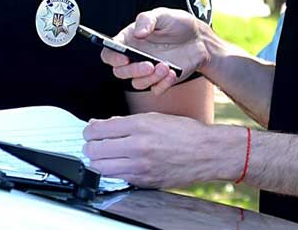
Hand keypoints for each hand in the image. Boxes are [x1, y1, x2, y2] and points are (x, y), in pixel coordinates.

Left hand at [83, 113, 237, 187]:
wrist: (208, 152)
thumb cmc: (184, 132)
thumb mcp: (154, 117)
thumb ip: (125, 122)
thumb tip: (100, 125)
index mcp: (140, 125)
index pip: (99, 130)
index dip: (89, 131)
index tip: (90, 132)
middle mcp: (138, 146)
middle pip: (95, 150)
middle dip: (90, 147)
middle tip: (93, 145)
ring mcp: (141, 166)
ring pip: (102, 168)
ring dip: (97, 162)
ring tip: (102, 156)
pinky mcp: (145, 181)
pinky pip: (118, 178)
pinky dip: (113, 172)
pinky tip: (118, 165)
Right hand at [102, 8, 210, 93]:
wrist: (199, 38)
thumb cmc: (178, 24)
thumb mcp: (163, 15)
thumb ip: (147, 20)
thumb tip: (137, 34)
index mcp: (129, 40)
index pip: (110, 53)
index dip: (112, 57)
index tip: (123, 57)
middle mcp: (135, 57)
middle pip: (120, 72)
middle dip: (133, 70)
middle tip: (149, 65)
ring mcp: (147, 70)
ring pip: (137, 83)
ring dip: (150, 78)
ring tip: (166, 67)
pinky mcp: (160, 80)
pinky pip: (155, 89)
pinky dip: (162, 84)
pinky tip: (172, 73)